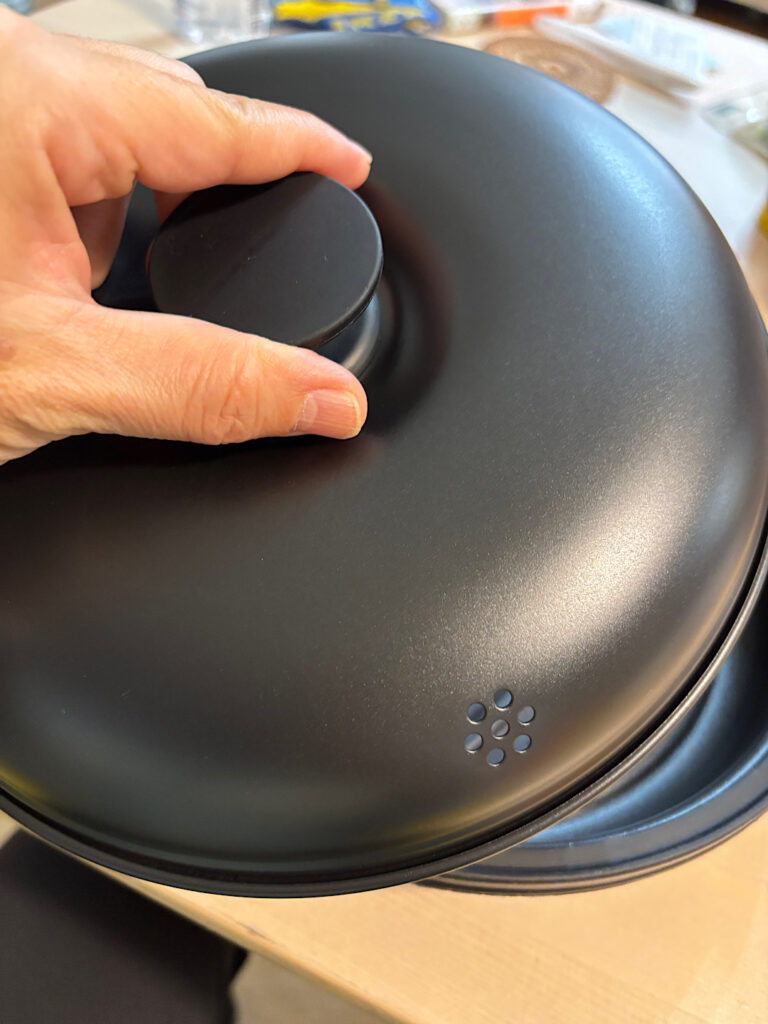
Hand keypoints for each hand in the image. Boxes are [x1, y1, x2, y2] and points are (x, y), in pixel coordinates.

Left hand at [0, 10, 370, 464]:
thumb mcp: (50, 373)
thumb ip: (200, 385)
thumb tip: (319, 397)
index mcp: (24, 101)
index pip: (211, 117)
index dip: (298, 144)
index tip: (349, 163)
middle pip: (160, 118)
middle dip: (210, 192)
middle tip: (240, 260)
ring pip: (100, 138)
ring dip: (128, 215)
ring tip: (88, 294)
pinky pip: (48, 154)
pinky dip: (77, 212)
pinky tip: (53, 271)